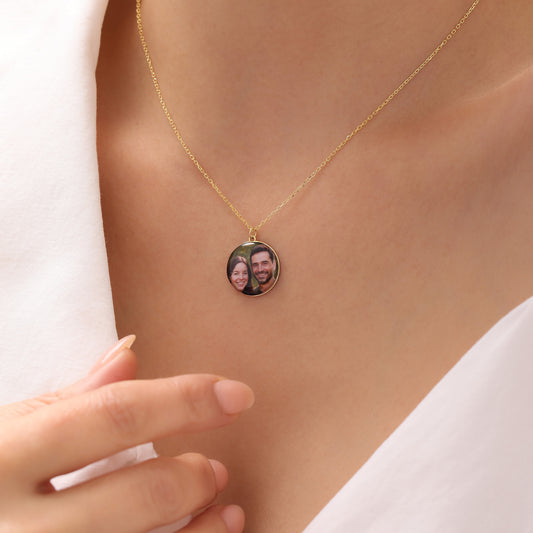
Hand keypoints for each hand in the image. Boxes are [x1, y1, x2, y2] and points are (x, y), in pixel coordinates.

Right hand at [0, 336, 253, 532]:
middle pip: (136, 496)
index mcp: (2, 456)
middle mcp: (13, 524)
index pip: (113, 416)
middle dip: (191, 478)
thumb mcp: (4, 432)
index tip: (236, 394)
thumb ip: (68, 398)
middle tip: (215, 469)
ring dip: (201, 531)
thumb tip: (131, 352)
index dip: (184, 401)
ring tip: (226, 510)